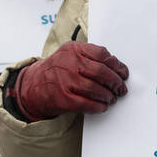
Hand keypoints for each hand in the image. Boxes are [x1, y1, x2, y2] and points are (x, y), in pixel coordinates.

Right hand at [11, 42, 128, 121]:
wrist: (32, 85)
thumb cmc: (58, 69)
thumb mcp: (70, 54)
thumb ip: (91, 56)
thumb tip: (116, 66)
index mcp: (73, 49)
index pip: (102, 54)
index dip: (117, 65)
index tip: (124, 73)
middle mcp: (68, 63)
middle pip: (101, 72)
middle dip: (115, 82)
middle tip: (121, 89)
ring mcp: (64, 81)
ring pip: (95, 88)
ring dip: (108, 95)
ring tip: (112, 98)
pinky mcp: (61, 98)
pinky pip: (85, 103)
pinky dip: (97, 106)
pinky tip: (102, 106)